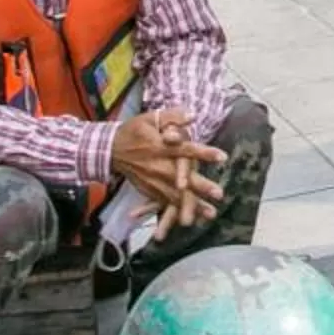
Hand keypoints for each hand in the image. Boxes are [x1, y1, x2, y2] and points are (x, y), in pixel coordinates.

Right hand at [110, 112, 226, 220]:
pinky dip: (179, 210)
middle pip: (181, 177)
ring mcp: (153, 180)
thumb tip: (193, 115)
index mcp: (159, 146)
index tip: (222, 157)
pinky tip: (195, 219)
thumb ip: (172, 116)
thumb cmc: (134, 131)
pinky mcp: (149, 190)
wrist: (111, 150)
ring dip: (192, 204)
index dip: (203, 153)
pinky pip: (165, 203)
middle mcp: (157, 165)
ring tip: (211, 213)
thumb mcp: (150, 118)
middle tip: (219, 193)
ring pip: (174, 194)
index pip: (185, 150)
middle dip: (200, 186)